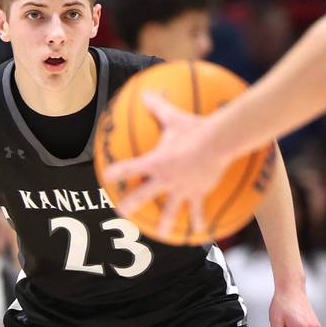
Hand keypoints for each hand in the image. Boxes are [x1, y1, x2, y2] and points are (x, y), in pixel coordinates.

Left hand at [103, 92, 231, 238]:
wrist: (218, 142)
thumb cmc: (194, 128)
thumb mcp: (174, 116)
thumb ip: (158, 106)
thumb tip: (146, 92)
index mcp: (155, 162)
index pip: (130, 168)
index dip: (116, 173)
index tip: (107, 178)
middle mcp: (165, 179)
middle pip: (143, 196)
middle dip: (131, 205)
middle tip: (122, 213)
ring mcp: (181, 189)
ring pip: (170, 210)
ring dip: (165, 223)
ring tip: (162, 234)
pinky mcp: (198, 193)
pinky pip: (198, 210)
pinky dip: (199, 220)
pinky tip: (200, 231)